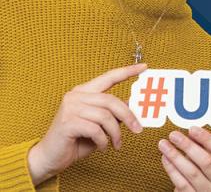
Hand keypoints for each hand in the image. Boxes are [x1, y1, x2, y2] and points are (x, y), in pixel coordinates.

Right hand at [27, 63, 146, 184]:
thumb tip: (132, 106)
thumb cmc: (76, 140)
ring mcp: (70, 108)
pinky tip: (102, 147)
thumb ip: (112, 113)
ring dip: (116, 133)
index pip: (108, 77)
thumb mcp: (100, 125)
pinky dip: (103, 141)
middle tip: (138, 129)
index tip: (144, 67)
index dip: (127, 71)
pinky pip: (95, 130)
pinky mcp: (67, 122)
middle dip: (128, 116)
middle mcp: (76, 96)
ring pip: (105, 116)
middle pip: (111, 101)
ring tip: (116, 144)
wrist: (50, 157)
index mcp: (84, 92)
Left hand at [159, 126, 210, 191]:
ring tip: (164, 144)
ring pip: (192, 172)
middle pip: (206, 161)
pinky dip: (171, 169)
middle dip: (188, 146)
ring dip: (176, 156)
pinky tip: (165, 158)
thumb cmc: (210, 173)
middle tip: (174, 135)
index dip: (207, 138)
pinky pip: (181, 183)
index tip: (192, 129)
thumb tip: (192, 132)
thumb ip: (207, 148)